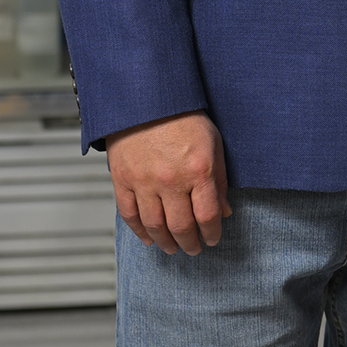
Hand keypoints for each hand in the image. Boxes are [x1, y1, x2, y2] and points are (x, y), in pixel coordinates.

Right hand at [106, 110, 232, 254]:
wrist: (148, 98)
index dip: (212, 233)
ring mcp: (145, 182)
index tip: (213, 239)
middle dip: (190, 243)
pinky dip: (140, 232)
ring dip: (166, 243)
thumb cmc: (184, 116)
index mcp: (199, 169)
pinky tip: (149, 238)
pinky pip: (130, 215)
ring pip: (155, 227)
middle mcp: (171, 180)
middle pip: (182, 227)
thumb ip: (219, 179)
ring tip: (173, 248)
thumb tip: (223, 211)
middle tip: (194, 249)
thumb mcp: (213, 142)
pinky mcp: (123, 179)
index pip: (208, 215)